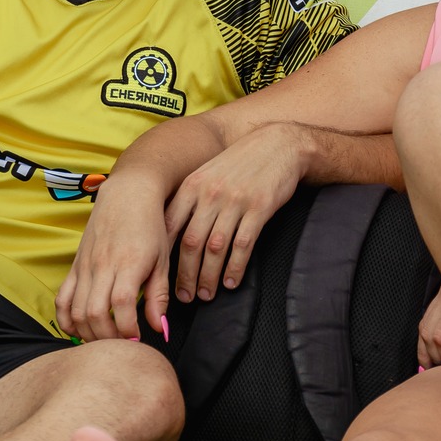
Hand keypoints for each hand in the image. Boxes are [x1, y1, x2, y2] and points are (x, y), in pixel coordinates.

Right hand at [58, 175, 172, 341]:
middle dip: (107, 338)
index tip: (137, 341)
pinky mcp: (75, 266)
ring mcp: (85, 266)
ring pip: (76, 309)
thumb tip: (159, 329)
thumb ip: (159, 297)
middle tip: (121, 346)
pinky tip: (78, 331)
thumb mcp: (162, 260)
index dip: (127, 329)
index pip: (121, 304)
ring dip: (87, 333)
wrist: (128, 194)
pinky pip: (62, 298)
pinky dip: (66, 319)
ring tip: (103, 341)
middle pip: (94, 312)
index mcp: (128, 264)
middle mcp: (103, 266)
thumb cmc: (150, 226)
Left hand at [166, 122, 306, 302]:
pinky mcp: (259, 208)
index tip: (161, 277)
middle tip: (185, 297)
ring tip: (206, 295)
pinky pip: (243, 245)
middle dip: (185, 275)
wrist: (278, 144)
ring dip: (209, 276)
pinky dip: (235, 267)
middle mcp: (210, 194)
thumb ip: (189, 200)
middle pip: (191, 242)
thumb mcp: (208, 174)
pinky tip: (231, 282)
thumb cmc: (239, 163)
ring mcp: (235, 200)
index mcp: (192, 186)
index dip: (163, 256)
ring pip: (216, 248)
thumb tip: (170, 235)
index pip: (170, 227)